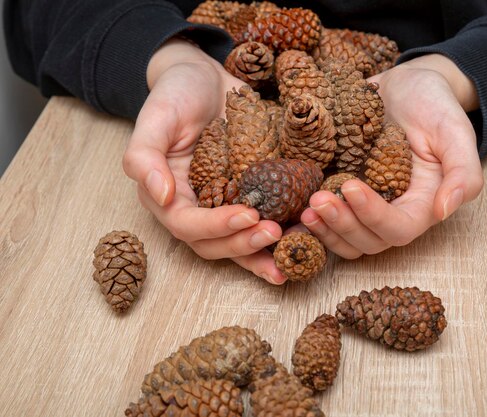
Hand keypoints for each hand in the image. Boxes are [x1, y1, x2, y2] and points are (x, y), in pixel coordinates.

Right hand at [122, 38, 284, 283]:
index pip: (187, 225)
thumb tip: (162, 197)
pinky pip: (264, 221)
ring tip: (294, 249)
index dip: (216, 227)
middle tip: (274, 232)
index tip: (247, 214)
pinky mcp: (251, 196)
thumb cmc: (177, 94)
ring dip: (264, 252)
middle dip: (244, 244)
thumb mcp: (156, 117)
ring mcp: (225, 205)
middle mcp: (196, 208)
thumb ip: (144, 157)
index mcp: (169, 197)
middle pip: (214, 244)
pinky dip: (283, 233)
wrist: (207, 79)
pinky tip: (307, 234)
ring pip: (240, 242)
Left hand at [300, 54, 483, 258]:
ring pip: (346, 239)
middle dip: (342, 225)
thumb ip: (463, 173)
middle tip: (318, 199)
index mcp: (422, 204)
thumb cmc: (434, 105)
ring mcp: (367, 205)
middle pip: (368, 241)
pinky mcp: (344, 193)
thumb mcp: (456, 131)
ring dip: (325, 230)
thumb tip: (444, 211)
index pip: (398, 229)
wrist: (406, 86)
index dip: (374, 216)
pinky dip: (313, 223)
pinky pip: (329, 221)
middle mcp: (393, 211)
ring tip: (307, 206)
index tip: (352, 187)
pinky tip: (296, 208)